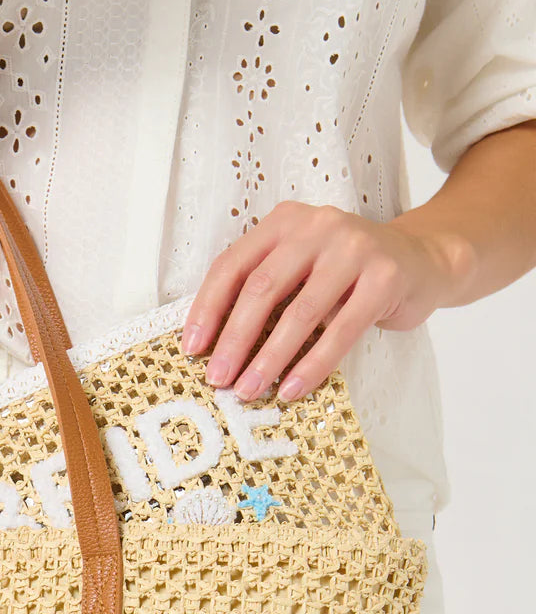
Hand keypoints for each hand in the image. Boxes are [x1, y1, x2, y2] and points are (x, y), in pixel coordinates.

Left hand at [178, 200, 469, 401]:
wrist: (421, 260)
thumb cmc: (347, 275)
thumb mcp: (301, 269)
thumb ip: (265, 291)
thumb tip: (215, 347)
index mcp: (285, 222)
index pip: (233, 265)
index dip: (208, 309)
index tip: (192, 349)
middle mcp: (317, 227)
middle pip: (262, 288)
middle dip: (234, 339)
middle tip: (218, 379)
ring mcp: (354, 248)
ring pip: (300, 312)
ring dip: (269, 358)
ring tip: (249, 390)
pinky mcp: (384, 277)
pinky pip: (341, 330)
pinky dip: (312, 364)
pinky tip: (291, 388)